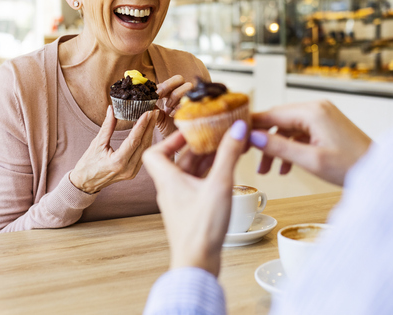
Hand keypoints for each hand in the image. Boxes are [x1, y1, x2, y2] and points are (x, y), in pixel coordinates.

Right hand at [70, 106, 158, 193]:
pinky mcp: (133, 172)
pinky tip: (146, 131)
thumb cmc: (88, 164)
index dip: (142, 125)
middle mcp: (128, 169)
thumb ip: (107, 126)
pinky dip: (145, 142)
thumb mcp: (96, 144)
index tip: (148, 113)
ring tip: (152, 119)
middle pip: (143, 144)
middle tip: (155, 112)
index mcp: (117, 162)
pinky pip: (143, 155)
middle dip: (150, 127)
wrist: (86, 183)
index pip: (134, 140)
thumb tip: (112, 109)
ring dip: (149, 133)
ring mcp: (132, 172)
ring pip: (145, 150)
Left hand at [143, 121, 248, 275]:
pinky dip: (209, 175)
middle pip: (178, 159)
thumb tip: (237, 128)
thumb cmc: (200, 230)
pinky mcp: (191, 212)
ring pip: (189, 173)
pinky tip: (225, 174)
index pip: (155, 152)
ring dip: (205, 160)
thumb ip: (228, 154)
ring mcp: (180, 201)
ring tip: (225, 150)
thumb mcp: (218, 185)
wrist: (197, 264)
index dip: (171, 139)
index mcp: (168, 179)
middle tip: (215, 135)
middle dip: (197, 146)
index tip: (190, 131)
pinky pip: (197, 186)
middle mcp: (170, 189)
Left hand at [154, 75, 192, 136]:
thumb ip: (151, 107)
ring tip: (168, 106)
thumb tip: (143, 100)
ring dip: (176, 95)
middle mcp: (180, 92)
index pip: (165, 82)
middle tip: (160, 96)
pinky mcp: (196, 106)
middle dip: (168, 86)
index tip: (152, 94)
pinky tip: (172, 114)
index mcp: (169, 92)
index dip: (158, 86)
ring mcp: (189, 98)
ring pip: (188, 85)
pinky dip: (180, 106)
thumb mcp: (156, 116)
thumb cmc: (166, 126)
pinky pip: (191, 99)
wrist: (177, 140)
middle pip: (179, 78)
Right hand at [250, 100, 371, 185]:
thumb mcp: (311, 160)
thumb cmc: (351, 166)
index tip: (235, 137)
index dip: (251, 126)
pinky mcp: (326, 125)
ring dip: (276, 147)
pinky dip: (290, 147)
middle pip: (278, 119)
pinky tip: (286, 167)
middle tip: (249, 158)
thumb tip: (253, 138)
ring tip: (267, 170)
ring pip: (288, 128)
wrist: (380, 171)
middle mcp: (317, 108)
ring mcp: (322, 115)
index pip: (271, 114)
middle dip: (263, 140)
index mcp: (312, 112)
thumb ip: (280, 148)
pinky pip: (300, 133)